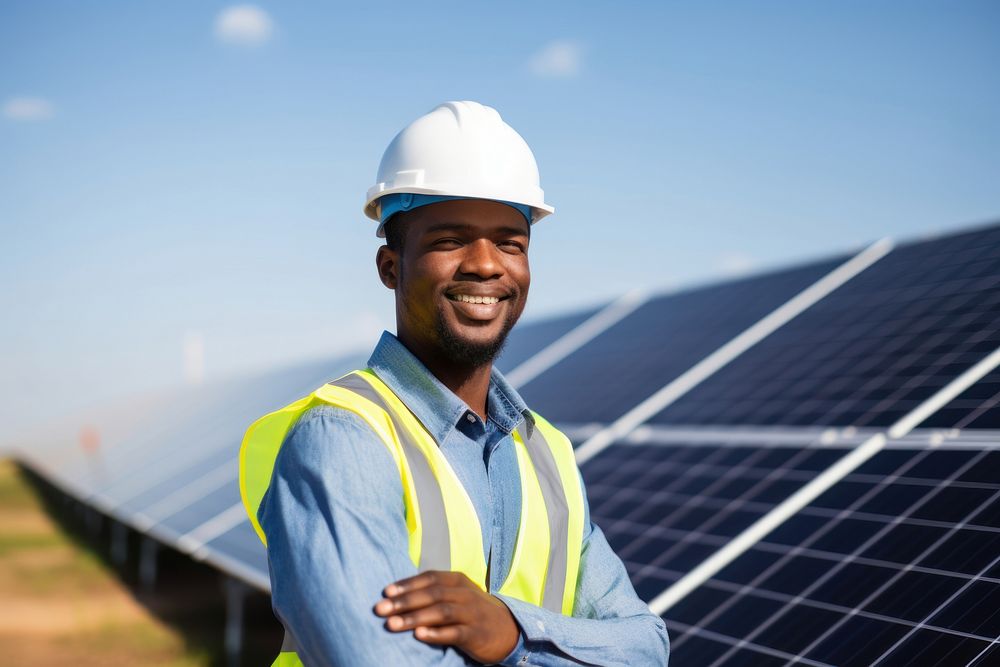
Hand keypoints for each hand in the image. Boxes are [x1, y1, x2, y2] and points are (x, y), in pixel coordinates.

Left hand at [374, 570, 519, 663]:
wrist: (508, 631)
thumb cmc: (473, 612)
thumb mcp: (458, 595)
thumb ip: (434, 593)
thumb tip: (397, 596)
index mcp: (457, 581)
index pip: (429, 578)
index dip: (407, 584)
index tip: (385, 592)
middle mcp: (464, 594)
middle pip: (431, 594)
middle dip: (403, 601)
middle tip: (380, 609)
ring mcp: (471, 613)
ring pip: (440, 612)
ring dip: (414, 618)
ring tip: (392, 624)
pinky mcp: (476, 634)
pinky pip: (455, 632)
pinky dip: (436, 634)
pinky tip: (419, 636)